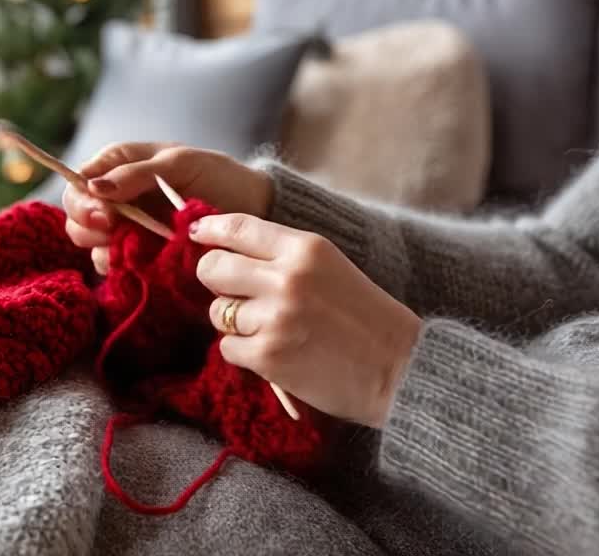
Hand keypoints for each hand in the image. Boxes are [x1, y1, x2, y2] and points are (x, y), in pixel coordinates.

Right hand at [62, 143, 273, 273]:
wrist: (254, 211)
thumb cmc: (219, 177)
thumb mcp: (180, 163)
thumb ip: (136, 172)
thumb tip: (94, 186)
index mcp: (121, 166)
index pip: (80, 180)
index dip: (82, 198)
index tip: (102, 212)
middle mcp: (118, 198)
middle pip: (78, 214)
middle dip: (88, 224)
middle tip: (113, 230)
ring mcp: (127, 229)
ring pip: (91, 243)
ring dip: (104, 247)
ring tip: (133, 248)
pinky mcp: (140, 257)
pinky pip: (115, 267)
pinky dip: (122, 267)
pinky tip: (142, 264)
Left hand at [190, 213, 420, 428]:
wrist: (401, 371)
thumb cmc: (365, 319)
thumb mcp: (330, 268)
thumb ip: (282, 255)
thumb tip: (222, 245)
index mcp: (306, 249)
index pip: (237, 227)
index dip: (209, 230)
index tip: (197, 235)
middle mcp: (287, 278)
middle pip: (213, 268)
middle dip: (216, 280)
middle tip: (235, 293)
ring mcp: (275, 318)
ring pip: (218, 311)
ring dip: (235, 323)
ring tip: (272, 330)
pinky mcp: (267, 356)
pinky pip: (227, 348)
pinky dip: (244, 353)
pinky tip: (275, 354)